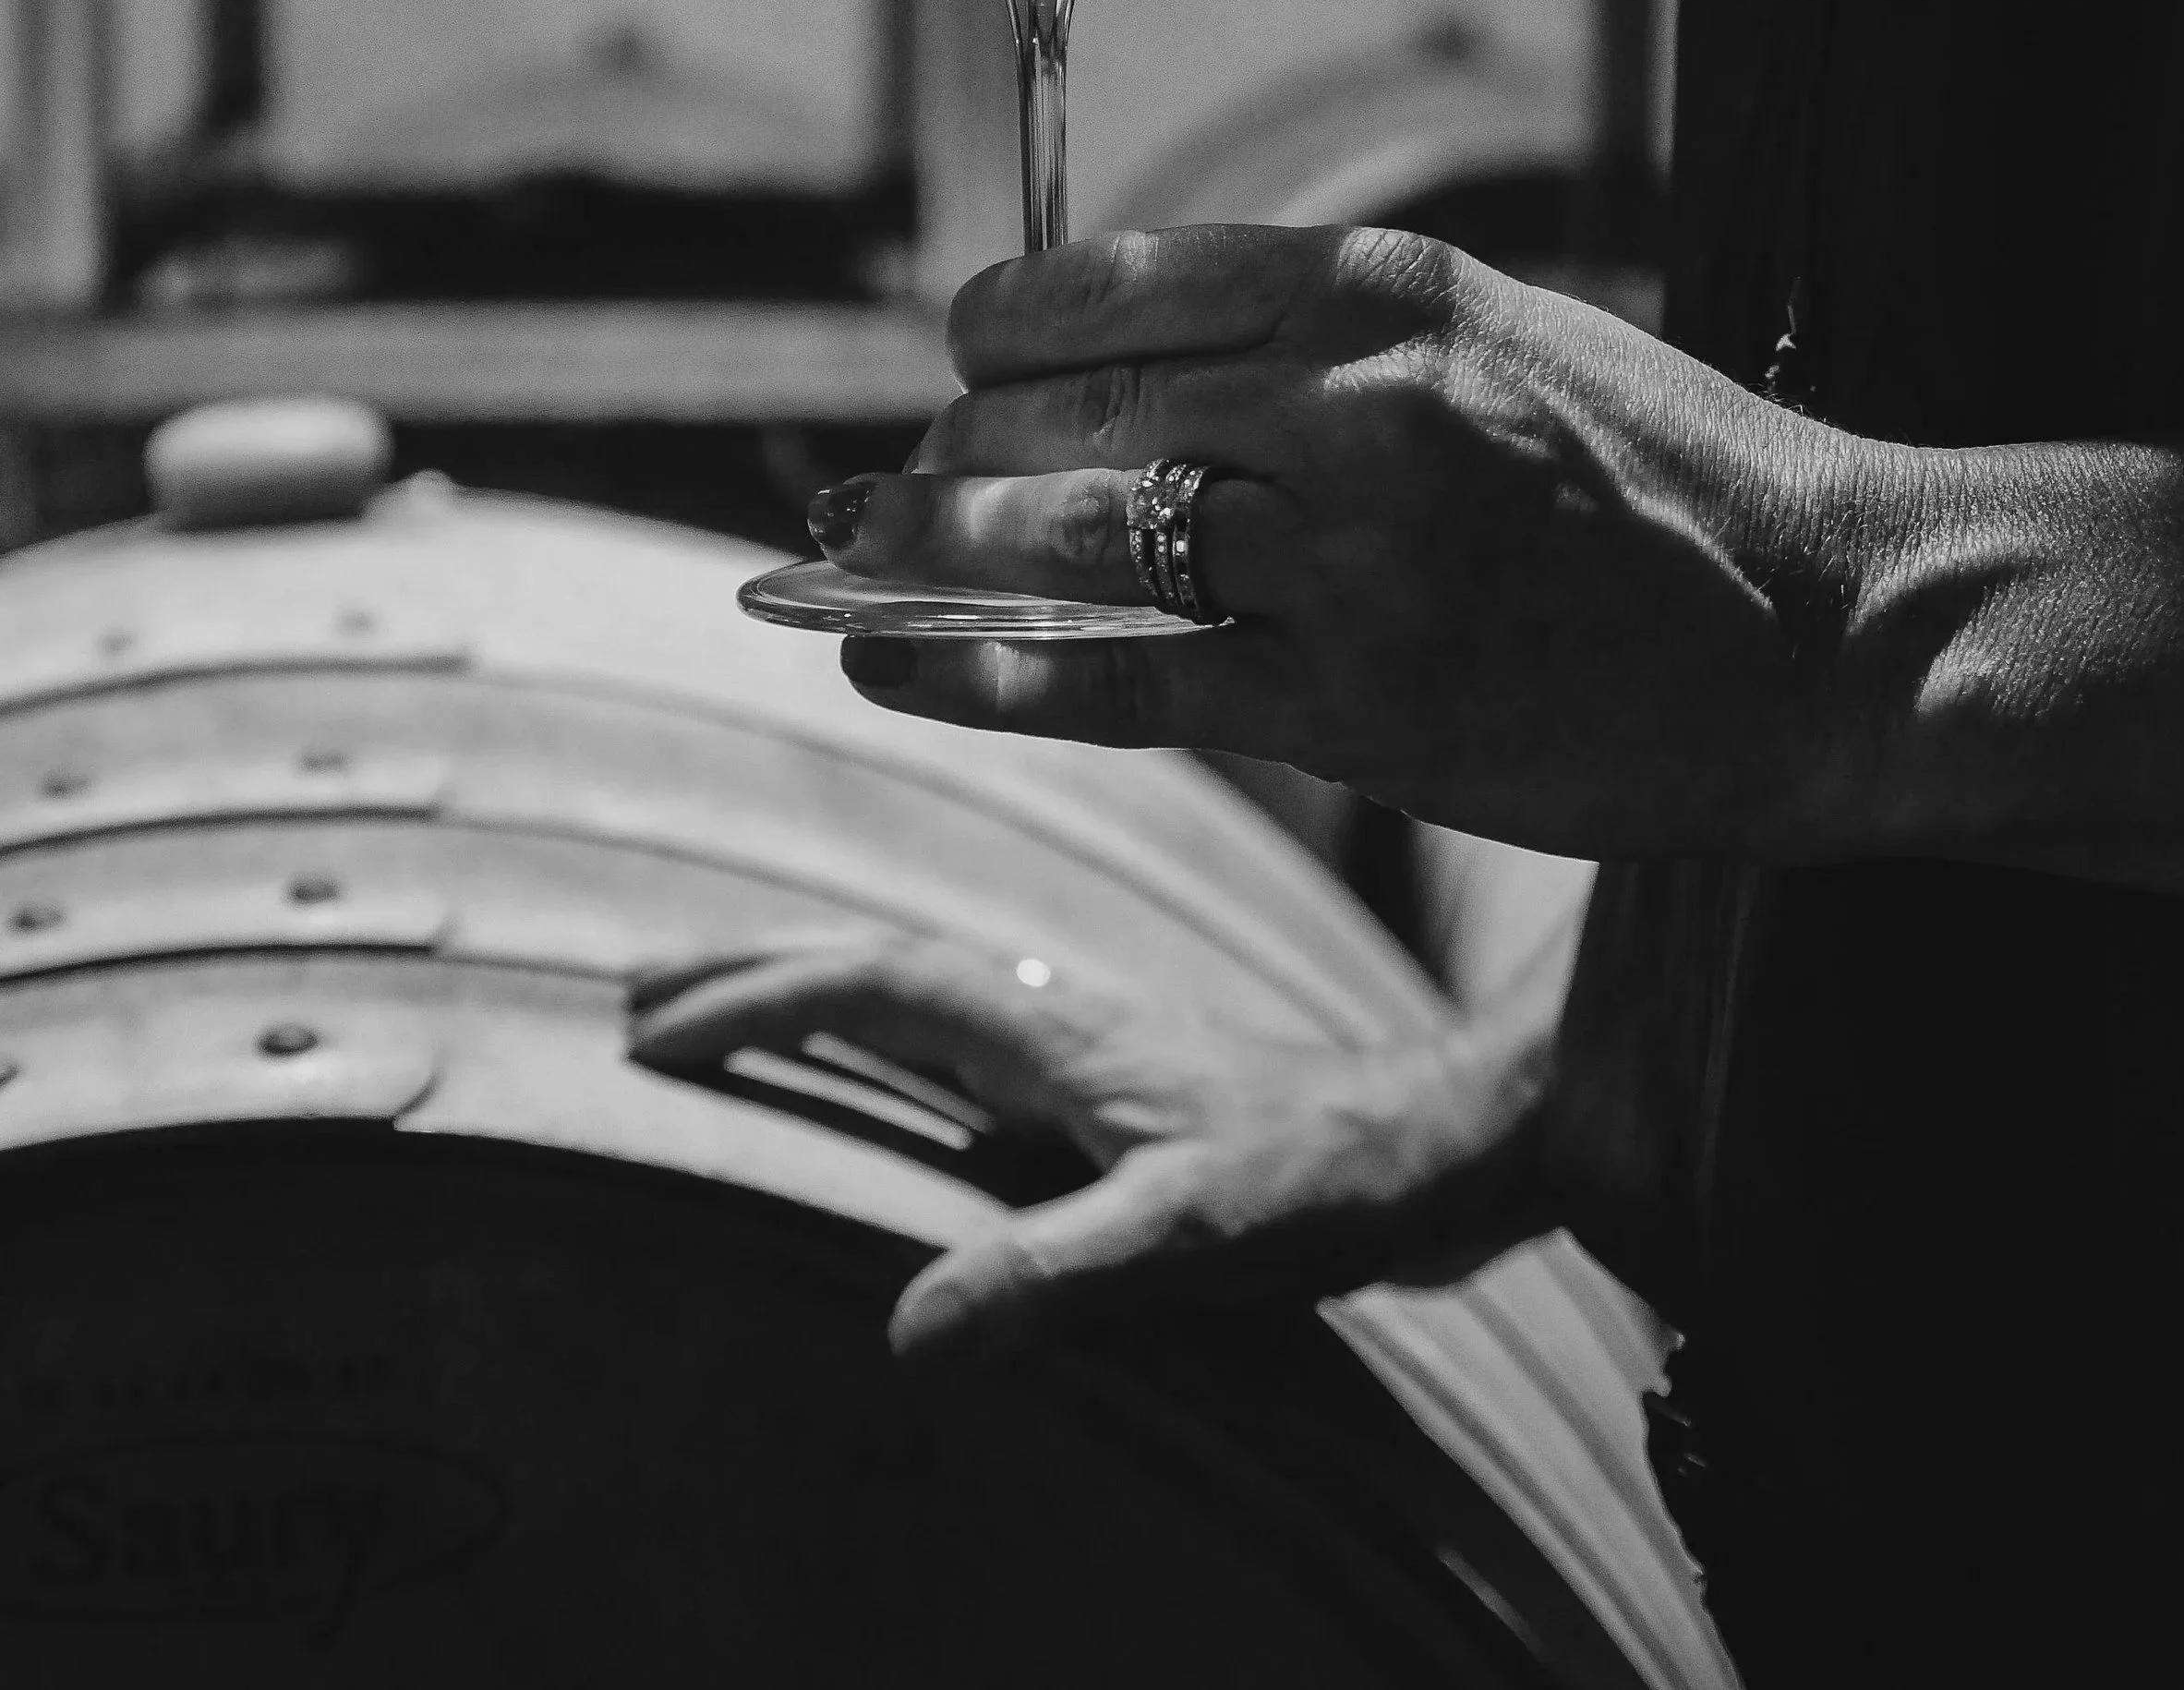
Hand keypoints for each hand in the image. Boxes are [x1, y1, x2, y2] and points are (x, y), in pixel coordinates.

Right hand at [627, 929, 1558, 1359]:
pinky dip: (879, 1033)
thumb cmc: (1319, 1184)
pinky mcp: (1107, 1082)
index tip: (649, 1031)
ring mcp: (1077, 1044)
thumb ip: (1053, 1276)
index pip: (869, 984)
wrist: (1434, 1143)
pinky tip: (877, 1070)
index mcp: (1048, 1029)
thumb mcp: (1189, 1239)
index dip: (755, 1000)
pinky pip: (956, 1035)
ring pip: (912, 990)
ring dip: (806, 990)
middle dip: (750, 970)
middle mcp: (1050, 1015)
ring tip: (715, 1011)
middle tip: (634, 992)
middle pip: (870, 963)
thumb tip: (903, 1335)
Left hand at [810, 225, 1857, 860]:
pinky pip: (1120, 683)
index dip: (997, 329)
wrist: (1826, 629)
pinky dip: (976, 671)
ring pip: (1071, 542)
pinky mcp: (1360, 709)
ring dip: (928, 551)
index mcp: (1386, 290)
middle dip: (951, 451)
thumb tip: (1117, 356)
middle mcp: (1357, 406)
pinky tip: (886, 663)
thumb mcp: (1496, 333)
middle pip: (1068, 412)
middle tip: (895, 486)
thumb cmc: (1658, 476)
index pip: (1113, 283)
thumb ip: (1318, 336)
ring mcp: (1355, 562)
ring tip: (848, 561)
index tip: (961, 360)